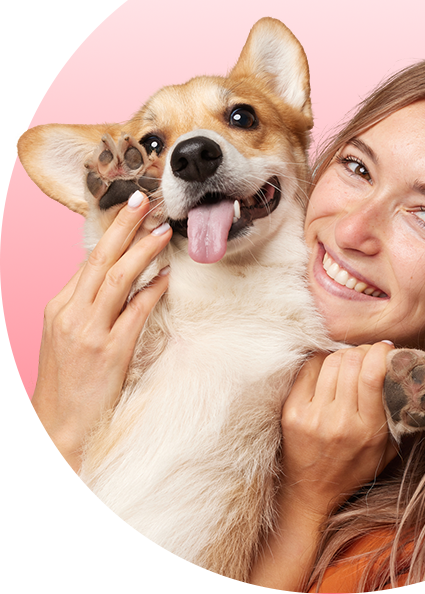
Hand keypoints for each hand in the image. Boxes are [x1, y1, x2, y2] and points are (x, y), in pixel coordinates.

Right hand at [31, 193, 171, 458]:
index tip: (129, 210)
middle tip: (143, 200)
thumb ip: (87, 305)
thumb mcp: (67, 335)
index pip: (88, 260)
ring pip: (117, 278)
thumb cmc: (70, 378)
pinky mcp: (110, 350)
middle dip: (122, 226)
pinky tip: (167, 276)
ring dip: (143, 251)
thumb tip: (115, 276)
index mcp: (59, 306)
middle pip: (100, 259)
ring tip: (162, 230)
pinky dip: (152, 290)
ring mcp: (89, 331)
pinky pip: (135, 311)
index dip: (111, 232)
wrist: (63, 423)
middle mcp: (71, 313)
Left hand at [280, 342, 398, 520]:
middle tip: (368, 353)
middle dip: (363, 350)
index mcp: (367, 430)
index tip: (386, 348)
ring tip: (350, 360)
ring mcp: (312, 416)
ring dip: (343, 354)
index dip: (380, 352)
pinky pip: (308, 370)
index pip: (373, 375)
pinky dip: (322, 362)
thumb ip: (399, 415)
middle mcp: (339, 421)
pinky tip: (329, 368)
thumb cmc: (353, 469)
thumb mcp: (387, 449)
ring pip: (330, 361)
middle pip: (351, 362)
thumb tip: (410, 374)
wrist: (311, 493)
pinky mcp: (292, 412)